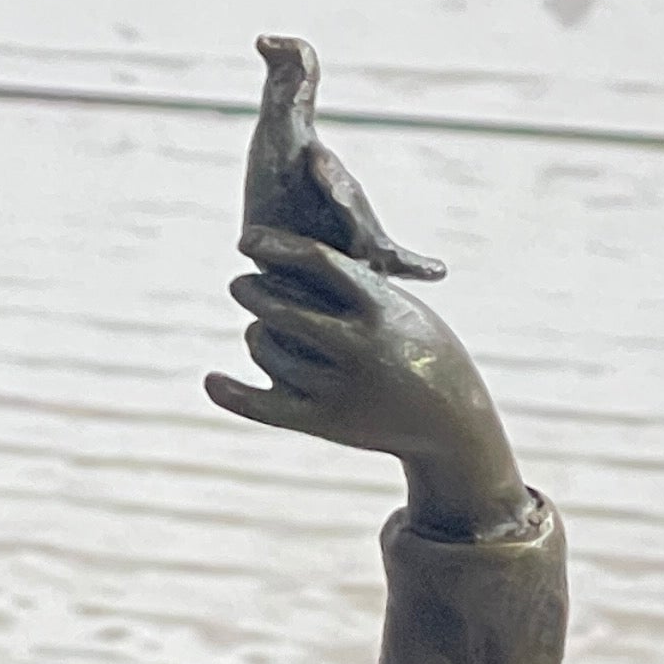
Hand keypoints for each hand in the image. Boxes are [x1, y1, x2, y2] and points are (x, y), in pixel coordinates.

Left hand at [206, 229, 532, 539]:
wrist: (452, 420)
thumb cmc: (424, 351)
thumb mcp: (397, 307)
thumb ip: (353, 286)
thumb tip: (298, 258)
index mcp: (380, 304)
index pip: (317, 261)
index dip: (276, 247)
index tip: (246, 238)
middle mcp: (359, 345)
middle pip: (285, 308)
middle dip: (254, 292)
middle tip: (237, 284)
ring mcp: (341, 387)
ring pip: (273, 353)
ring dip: (256, 337)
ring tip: (254, 330)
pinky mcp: (327, 424)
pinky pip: (267, 407)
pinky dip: (234, 394)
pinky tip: (211, 380)